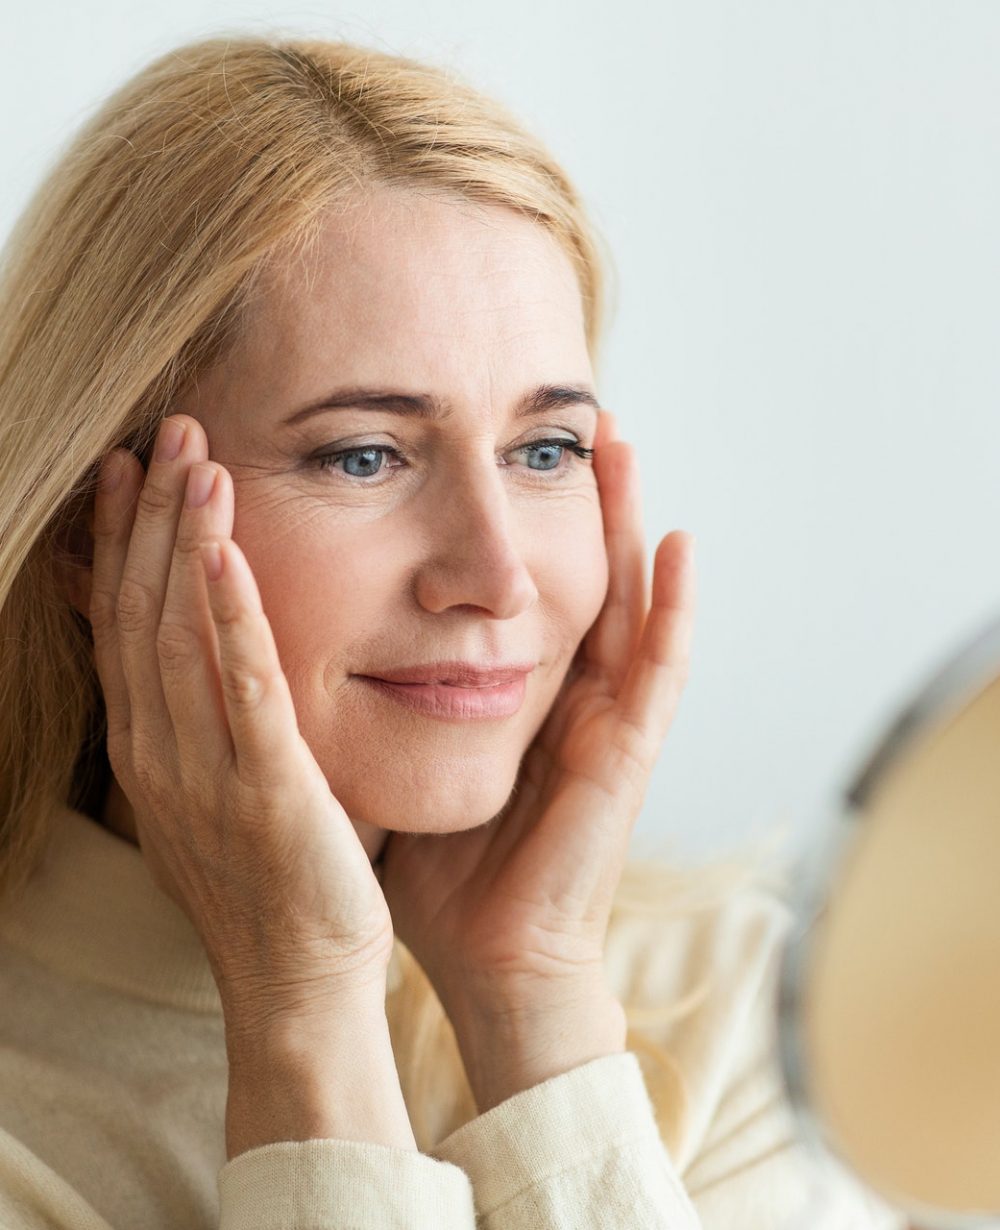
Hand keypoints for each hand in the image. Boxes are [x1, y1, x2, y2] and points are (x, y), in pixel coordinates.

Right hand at [89, 414, 394, 1029]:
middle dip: (151, 519)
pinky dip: (232, 618)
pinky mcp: (268, 790)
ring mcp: (206, 773)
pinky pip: (243, 691)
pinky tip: (228, 554)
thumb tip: (196, 646)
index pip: (124, 622)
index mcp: (150, 748)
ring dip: (184, 544)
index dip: (123, 541)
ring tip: (196, 462)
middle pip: (142, 612)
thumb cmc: (273, 879)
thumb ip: (201, 715)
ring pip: (180, 636)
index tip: (133, 467)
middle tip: (167, 432)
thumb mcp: (215, 787)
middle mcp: (160, 752)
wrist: (300, 979)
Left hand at [378, 409, 696, 1042]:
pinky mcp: (626, 756)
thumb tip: (304, 643)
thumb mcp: (402, 764)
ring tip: (620, 444)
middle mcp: (569, 697)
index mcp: (518, 697)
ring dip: (626, 522)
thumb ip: (374, 705)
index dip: (516, 519)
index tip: (491, 448)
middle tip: (569, 416)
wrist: (486, 960)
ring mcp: (605, 723)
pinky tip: (676, 544)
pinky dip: (673, 608)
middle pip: (580, 575)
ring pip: (627, 601)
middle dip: (577, 497)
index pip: (525, 589)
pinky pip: (660, 671)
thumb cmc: (444, 871)